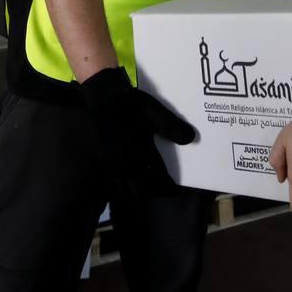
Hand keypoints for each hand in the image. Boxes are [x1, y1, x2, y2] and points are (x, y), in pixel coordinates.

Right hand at [81, 67, 196, 199]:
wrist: (100, 98)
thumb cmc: (129, 104)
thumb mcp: (153, 111)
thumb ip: (171, 126)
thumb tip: (191, 138)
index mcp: (142, 149)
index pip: (159, 176)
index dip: (168, 187)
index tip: (175, 192)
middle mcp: (127, 161)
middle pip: (141, 188)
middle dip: (152, 193)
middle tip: (160, 193)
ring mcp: (112, 163)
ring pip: (125, 188)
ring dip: (136, 192)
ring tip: (143, 191)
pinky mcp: (102, 161)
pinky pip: (112, 182)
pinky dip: (120, 187)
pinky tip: (124, 184)